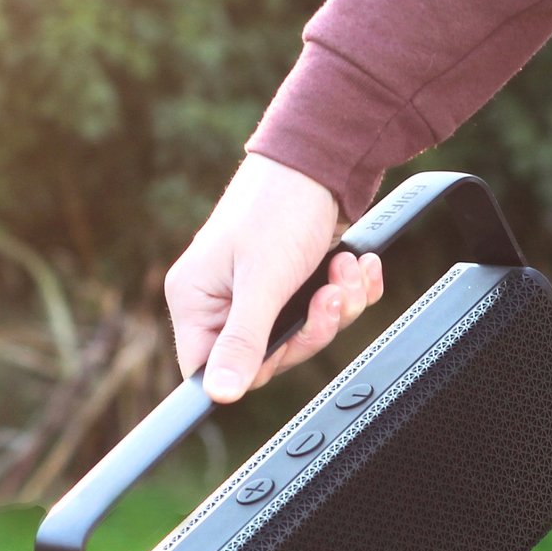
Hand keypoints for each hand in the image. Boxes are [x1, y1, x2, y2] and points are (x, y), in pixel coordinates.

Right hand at [166, 154, 386, 402]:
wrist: (323, 156)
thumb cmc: (279, 206)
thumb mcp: (262, 283)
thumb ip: (242, 341)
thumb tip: (219, 394)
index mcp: (194, 298)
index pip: (209, 366)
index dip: (253, 365)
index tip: (286, 344)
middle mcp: (221, 298)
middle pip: (268, 355)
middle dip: (312, 326)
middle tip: (329, 294)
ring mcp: (259, 290)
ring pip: (302, 333)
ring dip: (337, 304)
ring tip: (346, 268)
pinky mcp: (293, 280)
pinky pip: (322, 309)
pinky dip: (347, 290)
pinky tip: (356, 264)